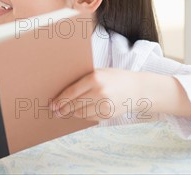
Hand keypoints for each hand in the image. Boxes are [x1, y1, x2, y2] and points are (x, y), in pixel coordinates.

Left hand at [51, 68, 190, 120]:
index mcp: (94, 78)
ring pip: (81, 113)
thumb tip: (62, 88)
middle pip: (74, 104)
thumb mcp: (99, 72)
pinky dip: (82, 116)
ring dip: (71, 113)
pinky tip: (77, 114)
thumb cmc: (115, 77)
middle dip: (63, 108)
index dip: (60, 100)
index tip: (52, 104)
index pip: (71, 92)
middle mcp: (99, 92)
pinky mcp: (108, 115)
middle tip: (55, 111)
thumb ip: (83, 79)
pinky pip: (90, 117)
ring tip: (63, 112)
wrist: (138, 89)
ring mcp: (105, 105)